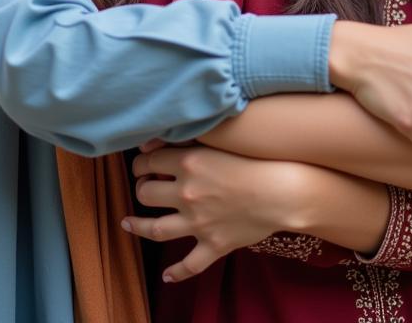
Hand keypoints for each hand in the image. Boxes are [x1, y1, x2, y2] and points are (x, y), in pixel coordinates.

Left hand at [123, 145, 305, 281]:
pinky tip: (166, 275)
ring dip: (138, 226)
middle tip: (144, 186)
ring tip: (127, 222)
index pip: (149, 162)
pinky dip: (176, 272)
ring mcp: (197, 223)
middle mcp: (187, 194)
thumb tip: (156, 137)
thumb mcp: (222, 139)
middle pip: (147, 194)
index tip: (143, 163)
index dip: (142, 162)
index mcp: (188, 163)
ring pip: (155, 229)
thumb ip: (191, 136)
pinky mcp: (213, 244)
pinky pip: (189, 264)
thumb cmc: (257, 158)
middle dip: (141, 188)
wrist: (284, 190)